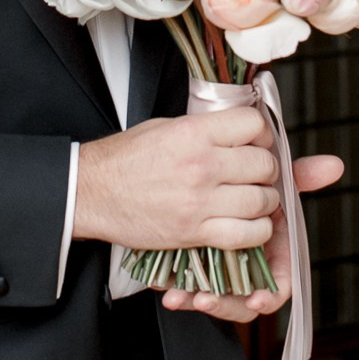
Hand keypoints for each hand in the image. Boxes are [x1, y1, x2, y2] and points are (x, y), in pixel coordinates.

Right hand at [75, 107, 282, 252]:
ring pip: (262, 201)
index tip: (257, 140)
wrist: (92, 192)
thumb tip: (239, 129)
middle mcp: (201, 166)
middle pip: (264, 164)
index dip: (262, 132)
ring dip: (265, 201)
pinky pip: (247, 234)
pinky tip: (249, 223)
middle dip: (266, 168)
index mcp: (193, 133)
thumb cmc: (125, 159)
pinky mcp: (195, 232)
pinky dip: (257, 231)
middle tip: (256, 172)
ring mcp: (200, 202)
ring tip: (254, 198)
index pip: (254, 124)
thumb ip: (206, 128)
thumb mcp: (166, 126)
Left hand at [162, 152, 345, 322]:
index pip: (278, 286)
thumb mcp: (268, 179)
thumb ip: (299, 176)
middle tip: (205, 298)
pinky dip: (180, 292)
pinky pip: (190, 291)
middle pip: (244, 301)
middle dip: (225, 303)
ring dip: (198, 300)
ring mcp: (220, 271)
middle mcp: (249, 266)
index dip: (270, 296)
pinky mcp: (194, 271)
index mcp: (271, 251)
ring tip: (181, 294)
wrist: (198, 177)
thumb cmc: (244, 181)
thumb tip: (335, 164)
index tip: (256, 300)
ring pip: (216, 300)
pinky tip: (168, 288)